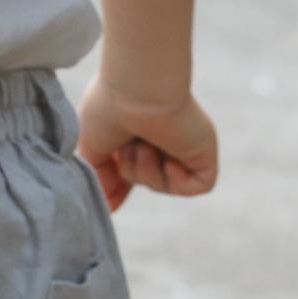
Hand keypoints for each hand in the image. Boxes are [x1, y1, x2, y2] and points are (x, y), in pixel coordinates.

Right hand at [77, 80, 218, 211]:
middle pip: (146, 179)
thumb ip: (100, 177)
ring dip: (147, 172)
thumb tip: (109, 206)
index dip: (121, 185)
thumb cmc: (109, 109)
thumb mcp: (92, 148)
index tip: (111, 199)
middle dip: (130, 172)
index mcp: (139, 130)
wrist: (136, 92)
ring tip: (144, 144)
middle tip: (126, 146)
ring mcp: (185, 144)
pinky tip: (170, 160)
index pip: (134, 168)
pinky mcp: (204, 151)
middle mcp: (164, 135)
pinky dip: (178, 182)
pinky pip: (197, 186)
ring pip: (165, 184)